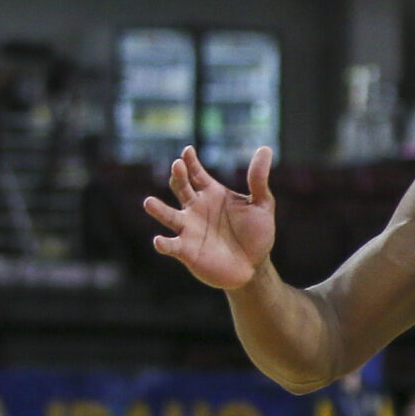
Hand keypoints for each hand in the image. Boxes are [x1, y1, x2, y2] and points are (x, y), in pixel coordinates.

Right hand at [146, 145, 275, 290]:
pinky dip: (164, 244)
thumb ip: (258, 180)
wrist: (253, 267)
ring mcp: (188, 229)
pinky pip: (172, 245)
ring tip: (149, 203)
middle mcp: (195, 208)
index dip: (190, 161)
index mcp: (211, 193)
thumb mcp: (262, 204)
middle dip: (178, 176)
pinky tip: (159, 241)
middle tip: (177, 166)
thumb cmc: (256, 234)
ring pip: (168, 215)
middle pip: (180, 187)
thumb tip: (265, 148)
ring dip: (158, 209)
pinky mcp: (186, 251)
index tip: (188, 151)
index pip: (195, 172)